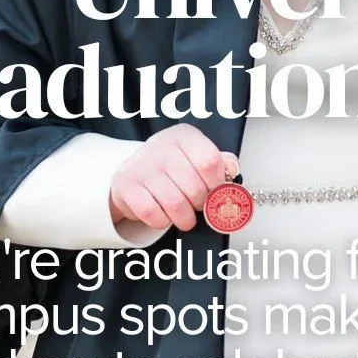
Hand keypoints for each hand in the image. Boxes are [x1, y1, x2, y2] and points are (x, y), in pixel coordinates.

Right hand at [108, 126, 236, 232]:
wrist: (134, 172)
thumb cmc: (172, 167)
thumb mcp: (197, 157)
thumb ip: (220, 163)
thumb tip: (231, 170)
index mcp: (184, 136)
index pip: (210, 161)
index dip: (218, 184)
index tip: (216, 191)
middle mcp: (162, 146)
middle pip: (195, 188)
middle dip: (201, 204)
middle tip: (197, 204)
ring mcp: (142, 165)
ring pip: (175, 205)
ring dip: (185, 218)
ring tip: (184, 216)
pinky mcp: (126, 185)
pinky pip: (153, 214)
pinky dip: (162, 222)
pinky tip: (163, 215)